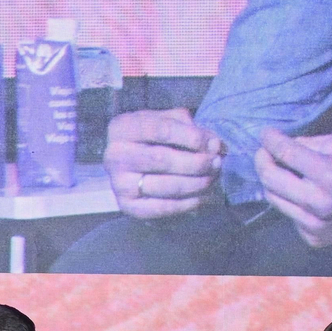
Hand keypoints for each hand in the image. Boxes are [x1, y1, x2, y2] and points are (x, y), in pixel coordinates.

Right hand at [104, 108, 224, 218]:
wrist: (132, 166)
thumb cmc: (154, 139)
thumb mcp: (167, 122)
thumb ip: (191, 128)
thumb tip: (214, 145)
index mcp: (121, 128)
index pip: (161, 129)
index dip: (192, 137)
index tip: (213, 144)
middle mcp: (114, 156)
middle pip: (162, 159)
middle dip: (196, 162)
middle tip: (217, 162)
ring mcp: (118, 183)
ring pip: (165, 186)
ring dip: (196, 184)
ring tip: (213, 178)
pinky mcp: (127, 206)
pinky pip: (162, 208)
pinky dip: (186, 204)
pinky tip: (202, 197)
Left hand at [254, 129, 331, 248]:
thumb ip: (314, 143)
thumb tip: (286, 145)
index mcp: (331, 174)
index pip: (285, 153)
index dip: (270, 140)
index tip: (266, 133)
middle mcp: (319, 203)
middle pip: (269, 179)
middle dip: (262, 160)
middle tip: (264, 152)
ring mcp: (314, 226)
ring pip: (274, 199)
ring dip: (274, 182)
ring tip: (284, 172)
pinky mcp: (314, 240)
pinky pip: (290, 215)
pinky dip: (293, 201)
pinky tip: (309, 196)